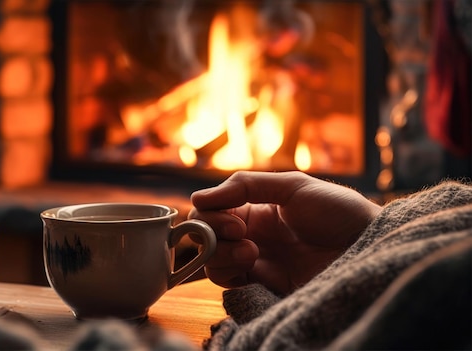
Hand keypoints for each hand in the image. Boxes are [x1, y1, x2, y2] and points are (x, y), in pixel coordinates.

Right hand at [188, 171, 381, 294]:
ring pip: (211, 260)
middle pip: (204, 235)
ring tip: (252, 253)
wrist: (368, 248)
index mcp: (254, 208)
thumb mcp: (293, 186)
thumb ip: (246, 186)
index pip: (210, 210)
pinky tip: (252, 265)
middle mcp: (249, 234)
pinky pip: (226, 284)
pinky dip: (227, 274)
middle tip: (243, 234)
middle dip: (213, 233)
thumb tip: (197, 198)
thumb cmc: (338, 211)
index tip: (236, 219)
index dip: (212, 214)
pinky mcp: (261, 286)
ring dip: (222, 254)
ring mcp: (254, 261)